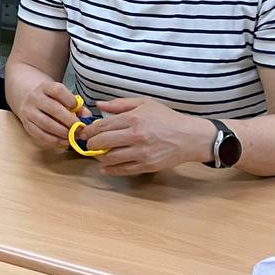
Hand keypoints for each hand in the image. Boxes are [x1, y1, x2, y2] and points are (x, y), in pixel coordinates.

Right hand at [14, 79, 82, 149]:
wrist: (29, 99)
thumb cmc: (52, 100)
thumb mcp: (63, 97)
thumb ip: (77, 106)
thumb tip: (87, 118)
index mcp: (45, 87)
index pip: (58, 91)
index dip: (70, 100)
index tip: (78, 109)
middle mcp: (35, 97)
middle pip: (53, 109)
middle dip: (70, 121)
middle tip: (80, 129)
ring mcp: (28, 111)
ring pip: (46, 123)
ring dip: (62, 133)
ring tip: (73, 137)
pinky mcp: (26, 124)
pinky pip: (40, 134)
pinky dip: (54, 141)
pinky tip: (64, 142)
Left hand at [83, 98, 212, 174]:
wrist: (191, 137)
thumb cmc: (167, 118)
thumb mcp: (144, 103)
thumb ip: (120, 104)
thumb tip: (99, 105)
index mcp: (133, 118)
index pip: (102, 126)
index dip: (89, 130)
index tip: (84, 132)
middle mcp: (135, 136)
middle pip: (102, 142)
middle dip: (91, 144)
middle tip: (88, 144)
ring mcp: (141, 153)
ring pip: (110, 158)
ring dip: (99, 157)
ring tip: (97, 154)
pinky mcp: (147, 165)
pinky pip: (124, 170)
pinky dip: (111, 170)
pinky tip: (105, 168)